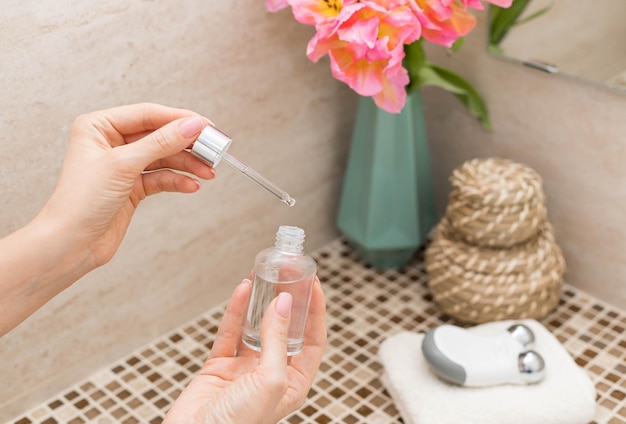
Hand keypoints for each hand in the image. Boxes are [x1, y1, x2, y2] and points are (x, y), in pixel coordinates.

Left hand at [37, 103, 214, 269]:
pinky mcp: (132, 187)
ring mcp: (123, 165)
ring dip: (188, 164)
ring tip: (209, 172)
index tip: (206, 125)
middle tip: (214, 149)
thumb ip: (161, 143)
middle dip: (187, 144)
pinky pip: (161, 177)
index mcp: (99, 126)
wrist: (71, 244)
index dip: (179, 119)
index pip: (148, 114)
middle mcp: (111, 142)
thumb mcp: (124, 165)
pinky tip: (192, 186)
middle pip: (160, 135)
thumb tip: (191, 125)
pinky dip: (178, 181)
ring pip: (164, 157)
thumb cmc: (81, 201)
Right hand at [164, 278, 326, 423]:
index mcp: (293, 383)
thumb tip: (285, 304)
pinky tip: (243, 290)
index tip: (314, 283)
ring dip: (261, 300)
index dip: (316, 311)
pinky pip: (231, 332)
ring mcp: (245, 369)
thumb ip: (278, 340)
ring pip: (257, 326)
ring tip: (266, 274)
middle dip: (288, 300)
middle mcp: (271, 374)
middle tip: (289, 273)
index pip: (313, 340)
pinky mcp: (219, 366)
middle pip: (285, 329)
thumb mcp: (270, 380)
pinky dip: (236, 310)